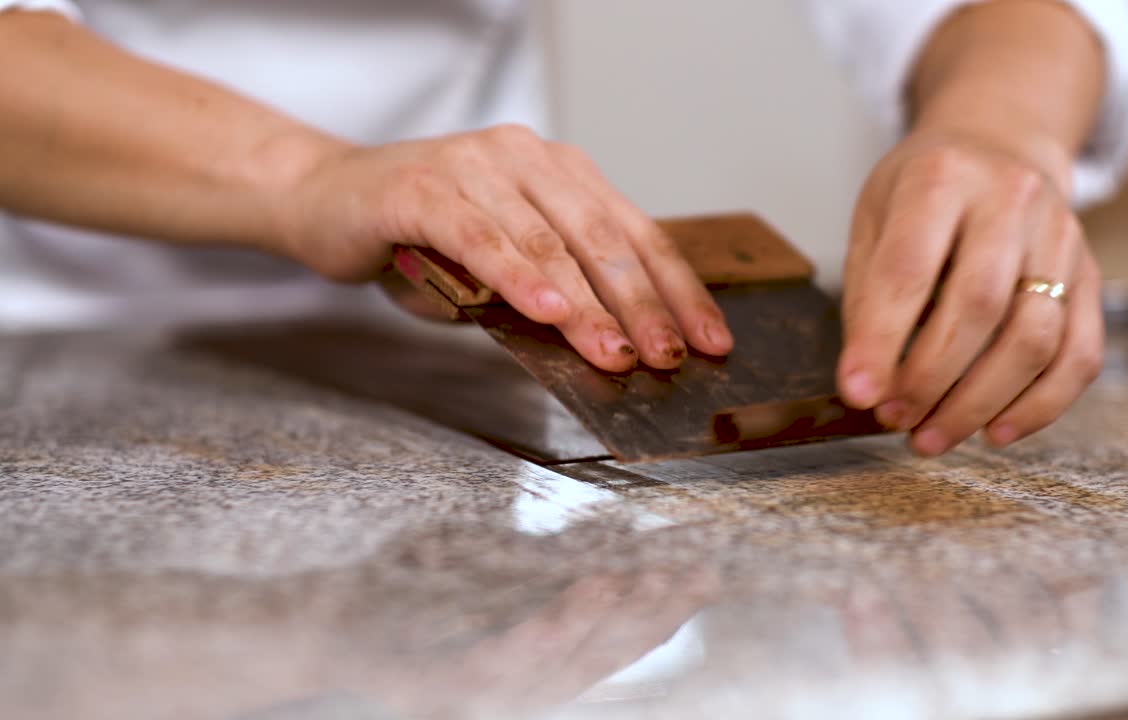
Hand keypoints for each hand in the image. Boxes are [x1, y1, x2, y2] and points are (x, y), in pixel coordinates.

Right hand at [274, 124, 733, 371]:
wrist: (324, 200)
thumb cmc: (419, 239)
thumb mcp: (498, 272)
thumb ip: (549, 297)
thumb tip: (610, 347)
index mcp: (558, 173)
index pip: (634, 232)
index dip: (675, 288)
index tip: (708, 338)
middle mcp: (524, 158)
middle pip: (603, 237)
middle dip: (642, 304)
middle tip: (668, 356)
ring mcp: (474, 166)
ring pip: (548, 240)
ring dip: (587, 304)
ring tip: (615, 353)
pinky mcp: (422, 188)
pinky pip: (481, 236)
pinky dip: (518, 276)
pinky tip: (550, 313)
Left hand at [837, 129, 1103, 455]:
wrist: (1000, 145)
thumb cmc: (924, 192)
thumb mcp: (875, 217)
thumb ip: (868, 293)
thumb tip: (866, 381)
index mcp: (942, 177)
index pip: (910, 269)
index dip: (881, 339)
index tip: (858, 392)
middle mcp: (1011, 200)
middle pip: (980, 307)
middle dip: (931, 379)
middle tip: (894, 419)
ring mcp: (1060, 237)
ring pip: (1034, 338)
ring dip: (980, 403)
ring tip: (931, 436)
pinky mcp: (1091, 275)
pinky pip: (1079, 354)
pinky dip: (1039, 406)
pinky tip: (995, 431)